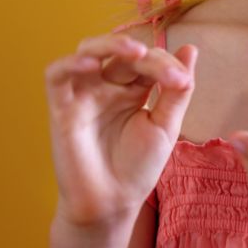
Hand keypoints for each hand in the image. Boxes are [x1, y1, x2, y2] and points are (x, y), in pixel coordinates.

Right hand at [44, 32, 197, 225]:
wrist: (113, 203)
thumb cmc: (138, 167)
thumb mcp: (165, 125)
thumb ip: (176, 89)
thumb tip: (190, 49)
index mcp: (133, 89)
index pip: (148, 61)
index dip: (166, 65)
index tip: (182, 83)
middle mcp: (107, 86)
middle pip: (121, 52)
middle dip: (146, 56)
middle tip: (165, 71)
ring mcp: (84, 95)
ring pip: (87, 50)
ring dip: (110, 44)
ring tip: (135, 52)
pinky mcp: (61, 108)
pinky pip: (56, 76)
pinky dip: (70, 63)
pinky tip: (92, 64)